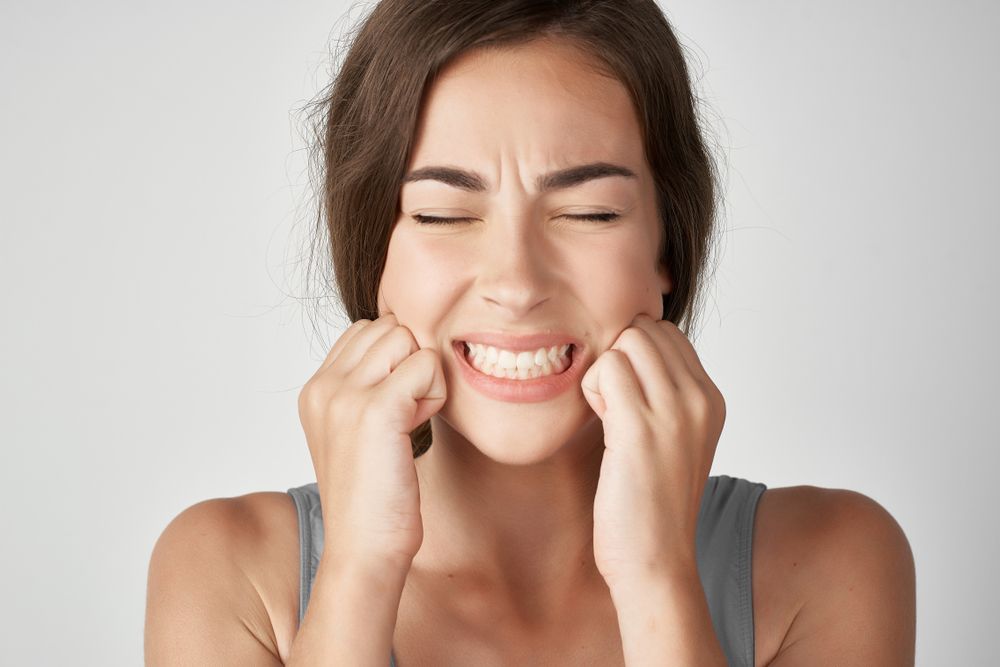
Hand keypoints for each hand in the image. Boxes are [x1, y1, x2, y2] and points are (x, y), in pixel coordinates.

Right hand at [297, 313, 446, 570]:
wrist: (364, 549)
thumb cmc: (372, 497)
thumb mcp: (355, 432)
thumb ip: (365, 387)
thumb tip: (401, 344)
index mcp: (315, 389)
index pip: (366, 329)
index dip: (395, 360)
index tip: (394, 409)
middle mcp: (323, 386)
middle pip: (390, 328)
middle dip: (411, 364)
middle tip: (407, 416)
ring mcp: (345, 395)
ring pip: (409, 340)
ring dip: (425, 378)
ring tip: (411, 423)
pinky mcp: (376, 409)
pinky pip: (426, 365)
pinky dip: (434, 395)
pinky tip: (419, 428)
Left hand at [581, 314, 725, 589]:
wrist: (656, 562)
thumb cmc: (651, 505)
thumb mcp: (674, 440)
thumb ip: (663, 395)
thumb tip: (627, 354)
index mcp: (711, 399)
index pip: (667, 332)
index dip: (635, 356)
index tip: (627, 397)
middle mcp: (701, 399)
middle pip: (645, 329)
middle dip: (618, 356)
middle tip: (613, 405)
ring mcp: (675, 411)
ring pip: (626, 340)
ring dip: (604, 372)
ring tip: (609, 417)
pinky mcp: (641, 427)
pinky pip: (606, 367)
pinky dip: (592, 389)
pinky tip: (601, 426)